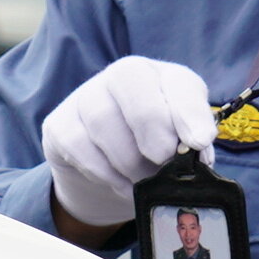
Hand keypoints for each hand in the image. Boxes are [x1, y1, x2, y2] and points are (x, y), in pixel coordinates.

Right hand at [41, 56, 217, 231]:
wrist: (109, 170)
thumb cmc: (154, 150)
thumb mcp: (181, 144)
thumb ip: (192, 145)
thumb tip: (196, 150)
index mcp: (165, 77)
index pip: (178, 81)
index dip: (189, 111)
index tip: (199, 141)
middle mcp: (125, 75)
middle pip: (130, 81)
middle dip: (152, 128)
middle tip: (163, 161)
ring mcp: (87, 95)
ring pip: (103, 119)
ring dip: (129, 160)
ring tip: (144, 181)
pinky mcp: (60, 123)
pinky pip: (79, 145)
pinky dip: (104, 172)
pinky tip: (120, 183)